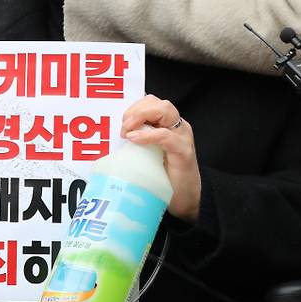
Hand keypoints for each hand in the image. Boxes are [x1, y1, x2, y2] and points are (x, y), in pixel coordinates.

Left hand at [121, 94, 200, 222]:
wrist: (186, 199)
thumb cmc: (164, 176)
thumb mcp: (147, 153)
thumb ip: (138, 140)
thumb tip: (114, 136)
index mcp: (168, 124)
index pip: (151, 102)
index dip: (133, 108)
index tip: (121, 123)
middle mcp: (177, 126)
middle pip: (157, 102)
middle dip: (136, 110)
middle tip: (123, 128)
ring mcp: (182, 137)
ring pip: (165, 110)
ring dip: (141, 116)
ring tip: (128, 133)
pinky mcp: (184, 152)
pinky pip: (166, 136)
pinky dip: (148, 135)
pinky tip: (134, 139)